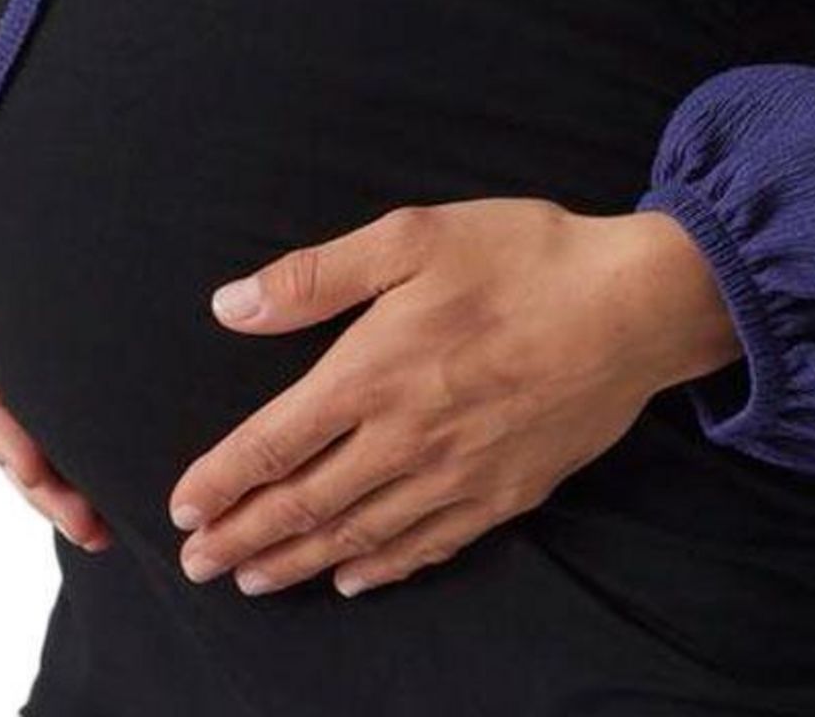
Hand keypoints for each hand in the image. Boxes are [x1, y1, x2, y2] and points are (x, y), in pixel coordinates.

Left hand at [167, 199, 739, 597]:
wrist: (633, 305)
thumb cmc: (524, 258)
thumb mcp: (415, 236)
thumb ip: (319, 275)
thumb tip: (232, 305)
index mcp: (374, 373)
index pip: (273, 443)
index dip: (221, 481)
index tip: (181, 510)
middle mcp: (406, 439)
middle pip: (304, 504)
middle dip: (242, 538)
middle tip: (197, 565)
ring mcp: (457, 475)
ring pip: (358, 536)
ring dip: (296, 562)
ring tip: (254, 578)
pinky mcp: (505, 492)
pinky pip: (426, 547)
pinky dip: (379, 569)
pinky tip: (354, 578)